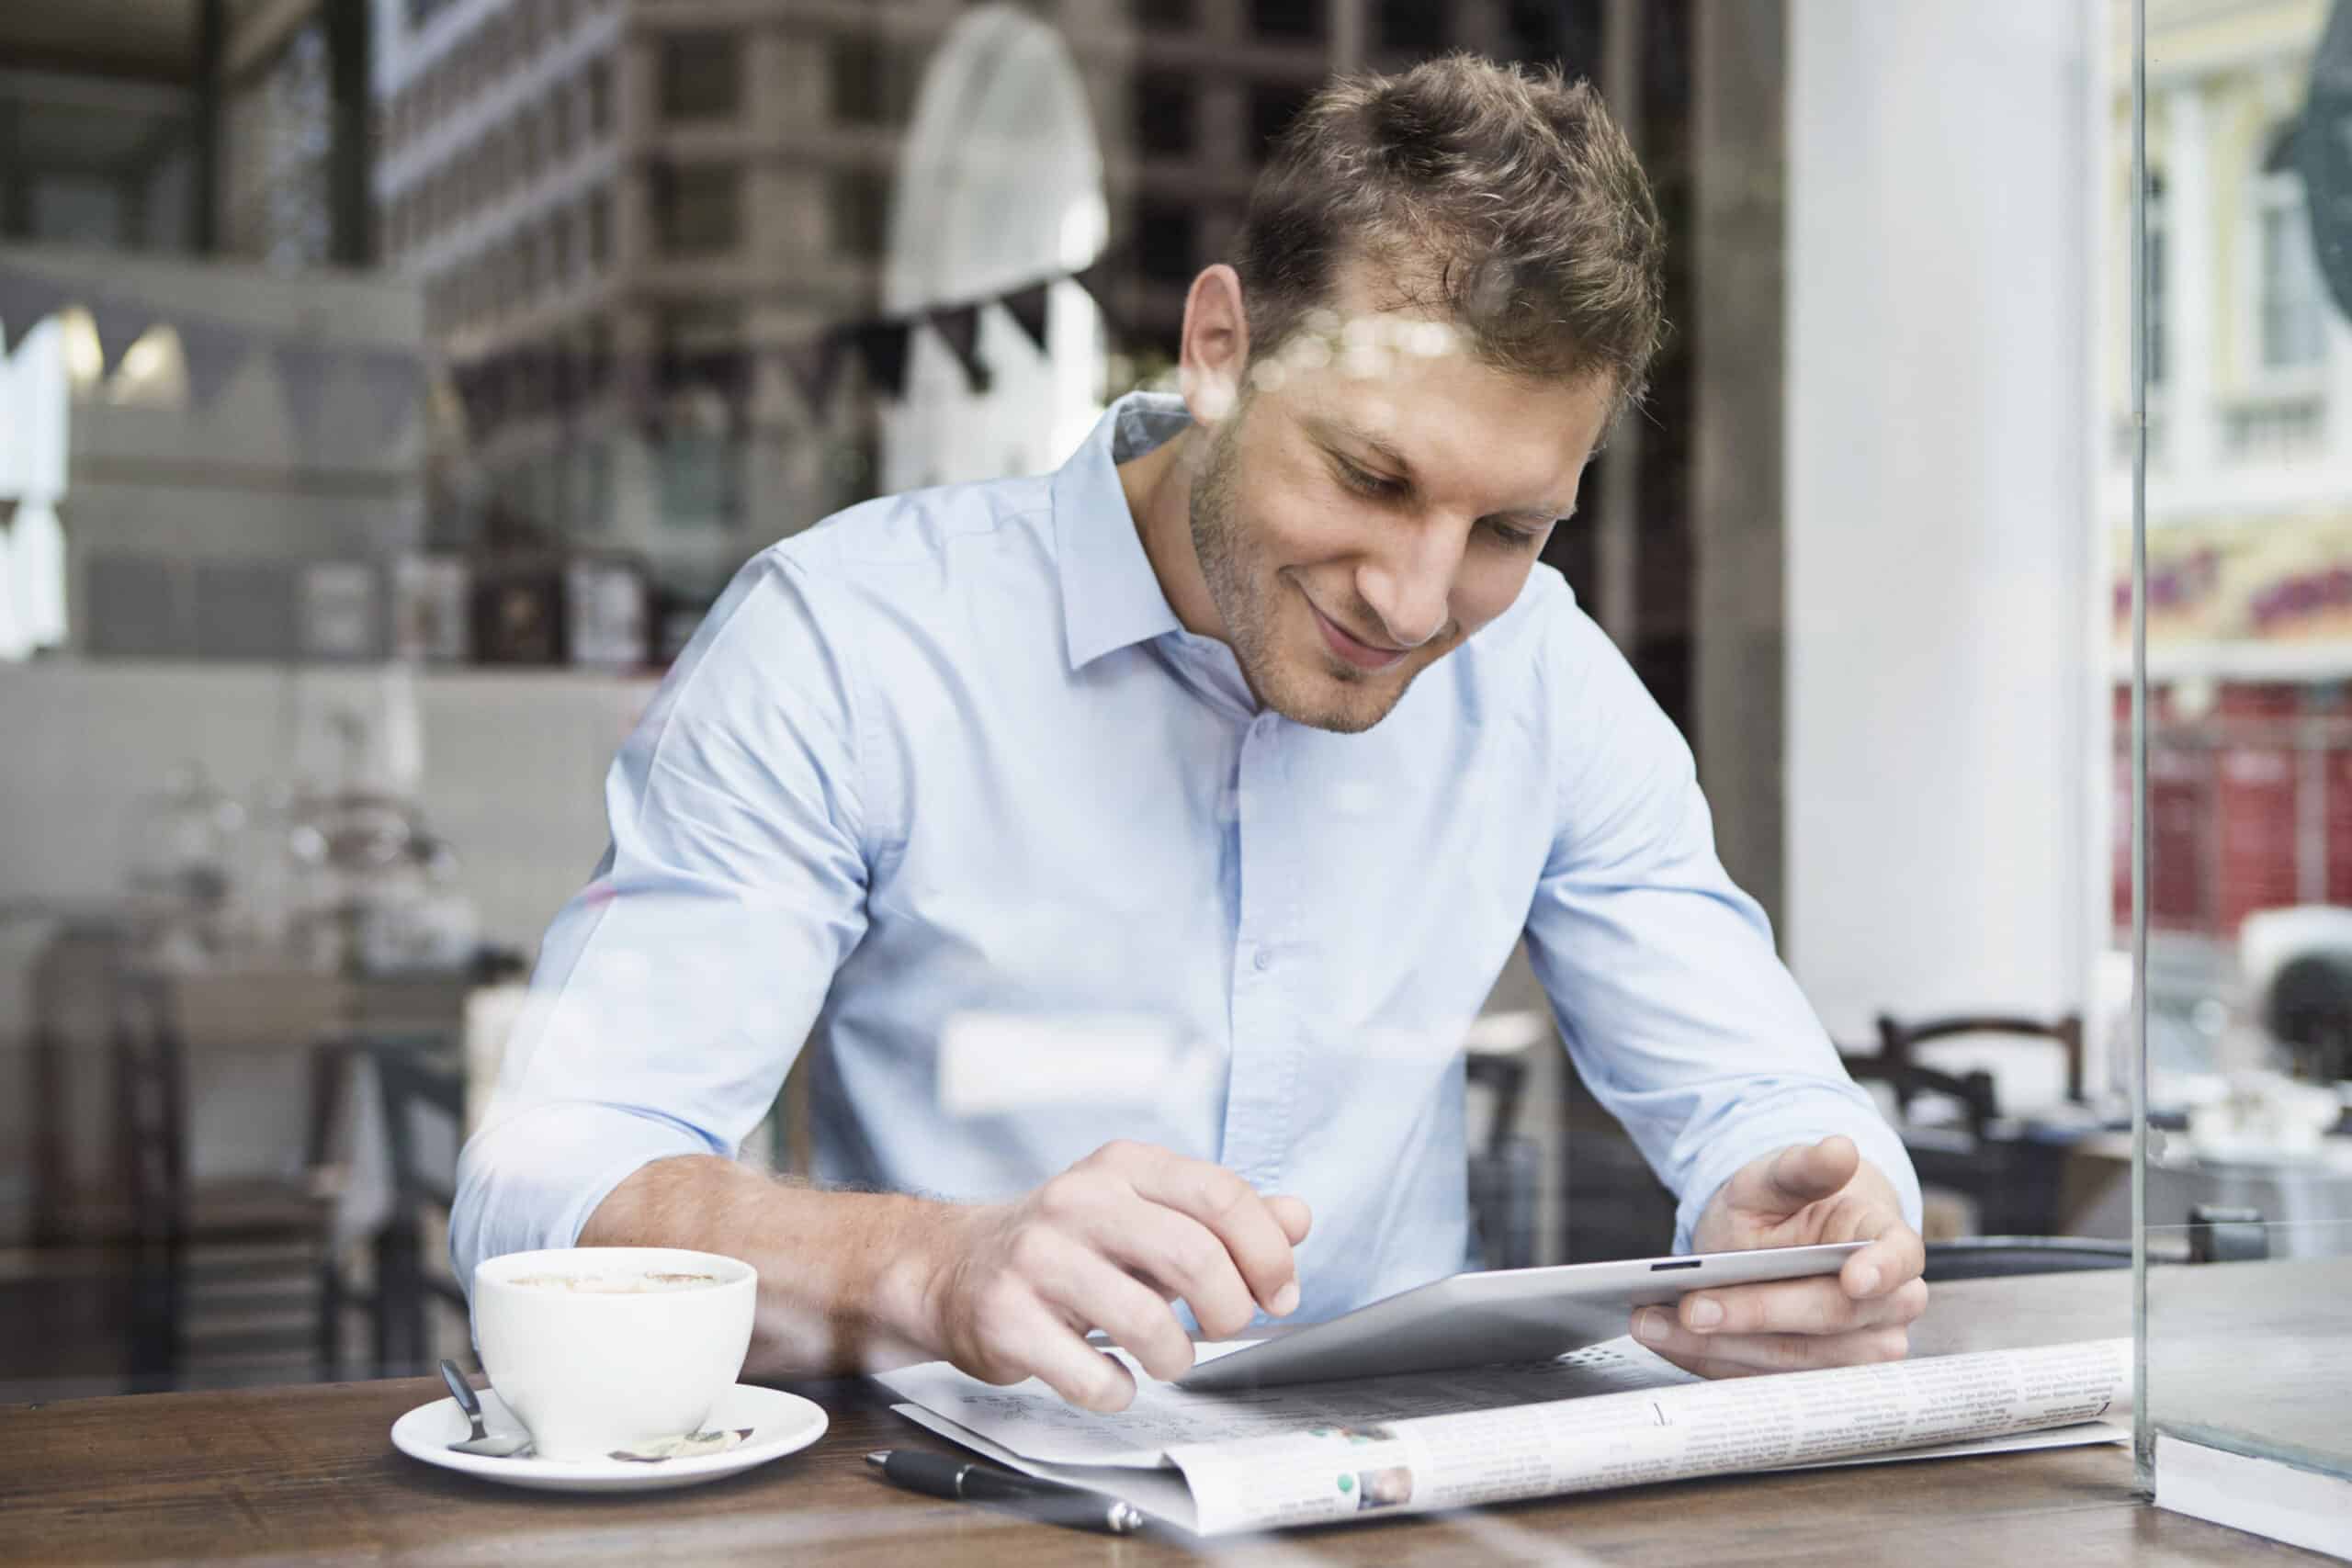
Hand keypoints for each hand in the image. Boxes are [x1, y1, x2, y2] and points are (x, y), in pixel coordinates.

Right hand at [913, 1140, 1311, 1411]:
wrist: (954, 1267)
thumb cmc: (1070, 1245)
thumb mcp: (1147, 1214)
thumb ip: (1224, 1218)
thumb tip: (1297, 1217)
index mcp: (1124, 1167)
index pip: (1221, 1195)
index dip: (1267, 1253)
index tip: (1279, 1294)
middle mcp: (1078, 1201)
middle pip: (1193, 1256)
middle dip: (1229, 1310)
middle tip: (1223, 1329)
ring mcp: (1036, 1258)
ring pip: (1145, 1323)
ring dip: (1175, 1359)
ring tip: (1165, 1357)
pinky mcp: (1005, 1317)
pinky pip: (1091, 1377)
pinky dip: (1117, 1391)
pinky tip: (1109, 1376)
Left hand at [1633, 1135, 1925, 1378]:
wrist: (1779, 1242)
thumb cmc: (1788, 1209)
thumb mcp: (1779, 1177)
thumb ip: (1804, 1167)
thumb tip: (1839, 1149)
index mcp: (1888, 1243)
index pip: (1899, 1260)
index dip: (1881, 1271)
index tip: (1853, 1279)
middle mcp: (1886, 1305)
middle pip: (1830, 1318)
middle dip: (1755, 1314)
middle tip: (1692, 1307)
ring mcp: (1859, 1350)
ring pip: (1792, 1360)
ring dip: (1717, 1346)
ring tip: (1654, 1324)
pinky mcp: (1817, 1382)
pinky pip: (1764, 1381)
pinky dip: (1709, 1361)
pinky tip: (1665, 1339)